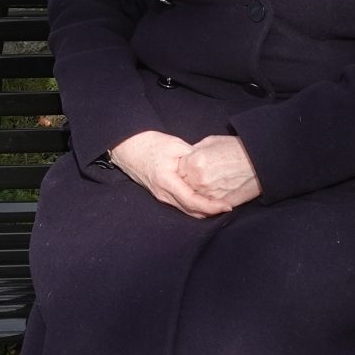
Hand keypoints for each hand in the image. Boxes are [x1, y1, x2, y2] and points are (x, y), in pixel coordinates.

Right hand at [107, 131, 221, 218]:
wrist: (125, 147)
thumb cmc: (148, 143)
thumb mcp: (175, 145)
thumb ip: (193, 157)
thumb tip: (211, 166)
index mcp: (166, 181)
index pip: (193, 201)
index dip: (212, 206)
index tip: (227, 205)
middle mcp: (163, 194)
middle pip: (191, 211)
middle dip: (211, 211)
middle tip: (228, 205)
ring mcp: (160, 196)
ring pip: (186, 210)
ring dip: (203, 210)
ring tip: (220, 203)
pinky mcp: (160, 194)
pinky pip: (180, 204)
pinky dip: (194, 205)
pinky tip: (204, 199)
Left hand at [174, 135, 260, 212]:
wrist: (259, 161)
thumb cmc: (236, 148)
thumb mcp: (211, 142)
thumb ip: (193, 151)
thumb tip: (184, 158)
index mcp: (193, 162)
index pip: (177, 170)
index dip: (183, 169)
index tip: (188, 167)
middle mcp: (198, 180)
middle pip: (183, 185)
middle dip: (187, 181)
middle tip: (197, 177)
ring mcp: (209, 193)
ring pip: (193, 197)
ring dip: (196, 192)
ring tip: (207, 183)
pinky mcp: (219, 203)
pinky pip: (206, 205)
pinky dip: (207, 200)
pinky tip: (214, 191)